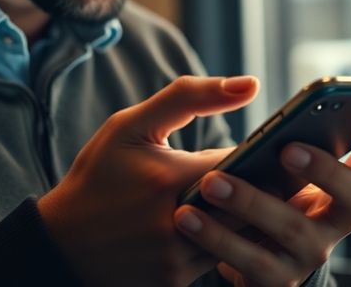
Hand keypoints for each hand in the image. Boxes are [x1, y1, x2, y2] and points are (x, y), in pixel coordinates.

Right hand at [37, 75, 258, 286]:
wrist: (62, 242)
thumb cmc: (99, 175)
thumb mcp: (132, 125)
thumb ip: (191, 97)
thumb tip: (251, 84)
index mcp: (169, 177)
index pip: (243, 162)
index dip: (262, 154)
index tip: (276, 146)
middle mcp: (176, 223)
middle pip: (251, 203)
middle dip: (266, 186)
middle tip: (288, 173)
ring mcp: (175, 259)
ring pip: (241, 236)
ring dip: (252, 217)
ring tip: (266, 198)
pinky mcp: (174, 282)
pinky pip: (220, 260)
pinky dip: (230, 242)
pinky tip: (232, 225)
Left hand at [174, 126, 350, 286]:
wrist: (211, 254)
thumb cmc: (248, 187)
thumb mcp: (263, 159)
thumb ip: (265, 124)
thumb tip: (248, 84)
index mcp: (336, 188)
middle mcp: (332, 222)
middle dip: (326, 170)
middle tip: (287, 149)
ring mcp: (306, 255)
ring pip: (294, 229)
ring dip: (252, 203)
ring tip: (209, 182)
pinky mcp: (273, 281)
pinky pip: (250, 262)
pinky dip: (217, 238)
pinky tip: (187, 216)